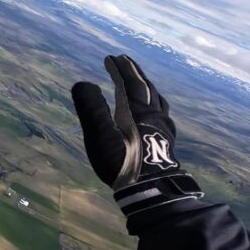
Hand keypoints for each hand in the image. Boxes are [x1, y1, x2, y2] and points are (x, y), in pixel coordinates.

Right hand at [71, 55, 202, 216]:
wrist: (152, 191)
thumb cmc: (122, 163)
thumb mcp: (100, 136)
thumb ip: (90, 107)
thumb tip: (84, 83)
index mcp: (135, 111)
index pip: (127, 83)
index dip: (118, 69)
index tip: (110, 57)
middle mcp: (152, 114)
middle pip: (144, 87)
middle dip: (133, 72)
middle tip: (124, 60)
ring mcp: (162, 128)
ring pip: (157, 99)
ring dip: (146, 85)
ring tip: (141, 80)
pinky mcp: (166, 141)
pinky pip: (163, 113)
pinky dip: (156, 103)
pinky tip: (157, 112)